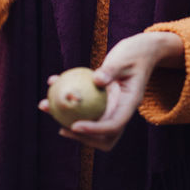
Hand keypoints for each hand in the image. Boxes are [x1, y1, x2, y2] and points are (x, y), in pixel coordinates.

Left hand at [39, 31, 183, 151]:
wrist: (141, 52)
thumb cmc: (134, 52)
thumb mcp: (125, 57)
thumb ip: (112, 69)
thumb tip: (97, 81)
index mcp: (129, 104)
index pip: (114, 125)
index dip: (94, 130)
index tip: (75, 125)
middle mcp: (121, 110)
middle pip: (104, 136)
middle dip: (83, 137)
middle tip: (63, 128)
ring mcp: (112, 108)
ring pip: (92, 125)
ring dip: (69, 123)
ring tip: (48, 109)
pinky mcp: (102, 101)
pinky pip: (85, 108)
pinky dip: (68, 104)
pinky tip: (49, 90)